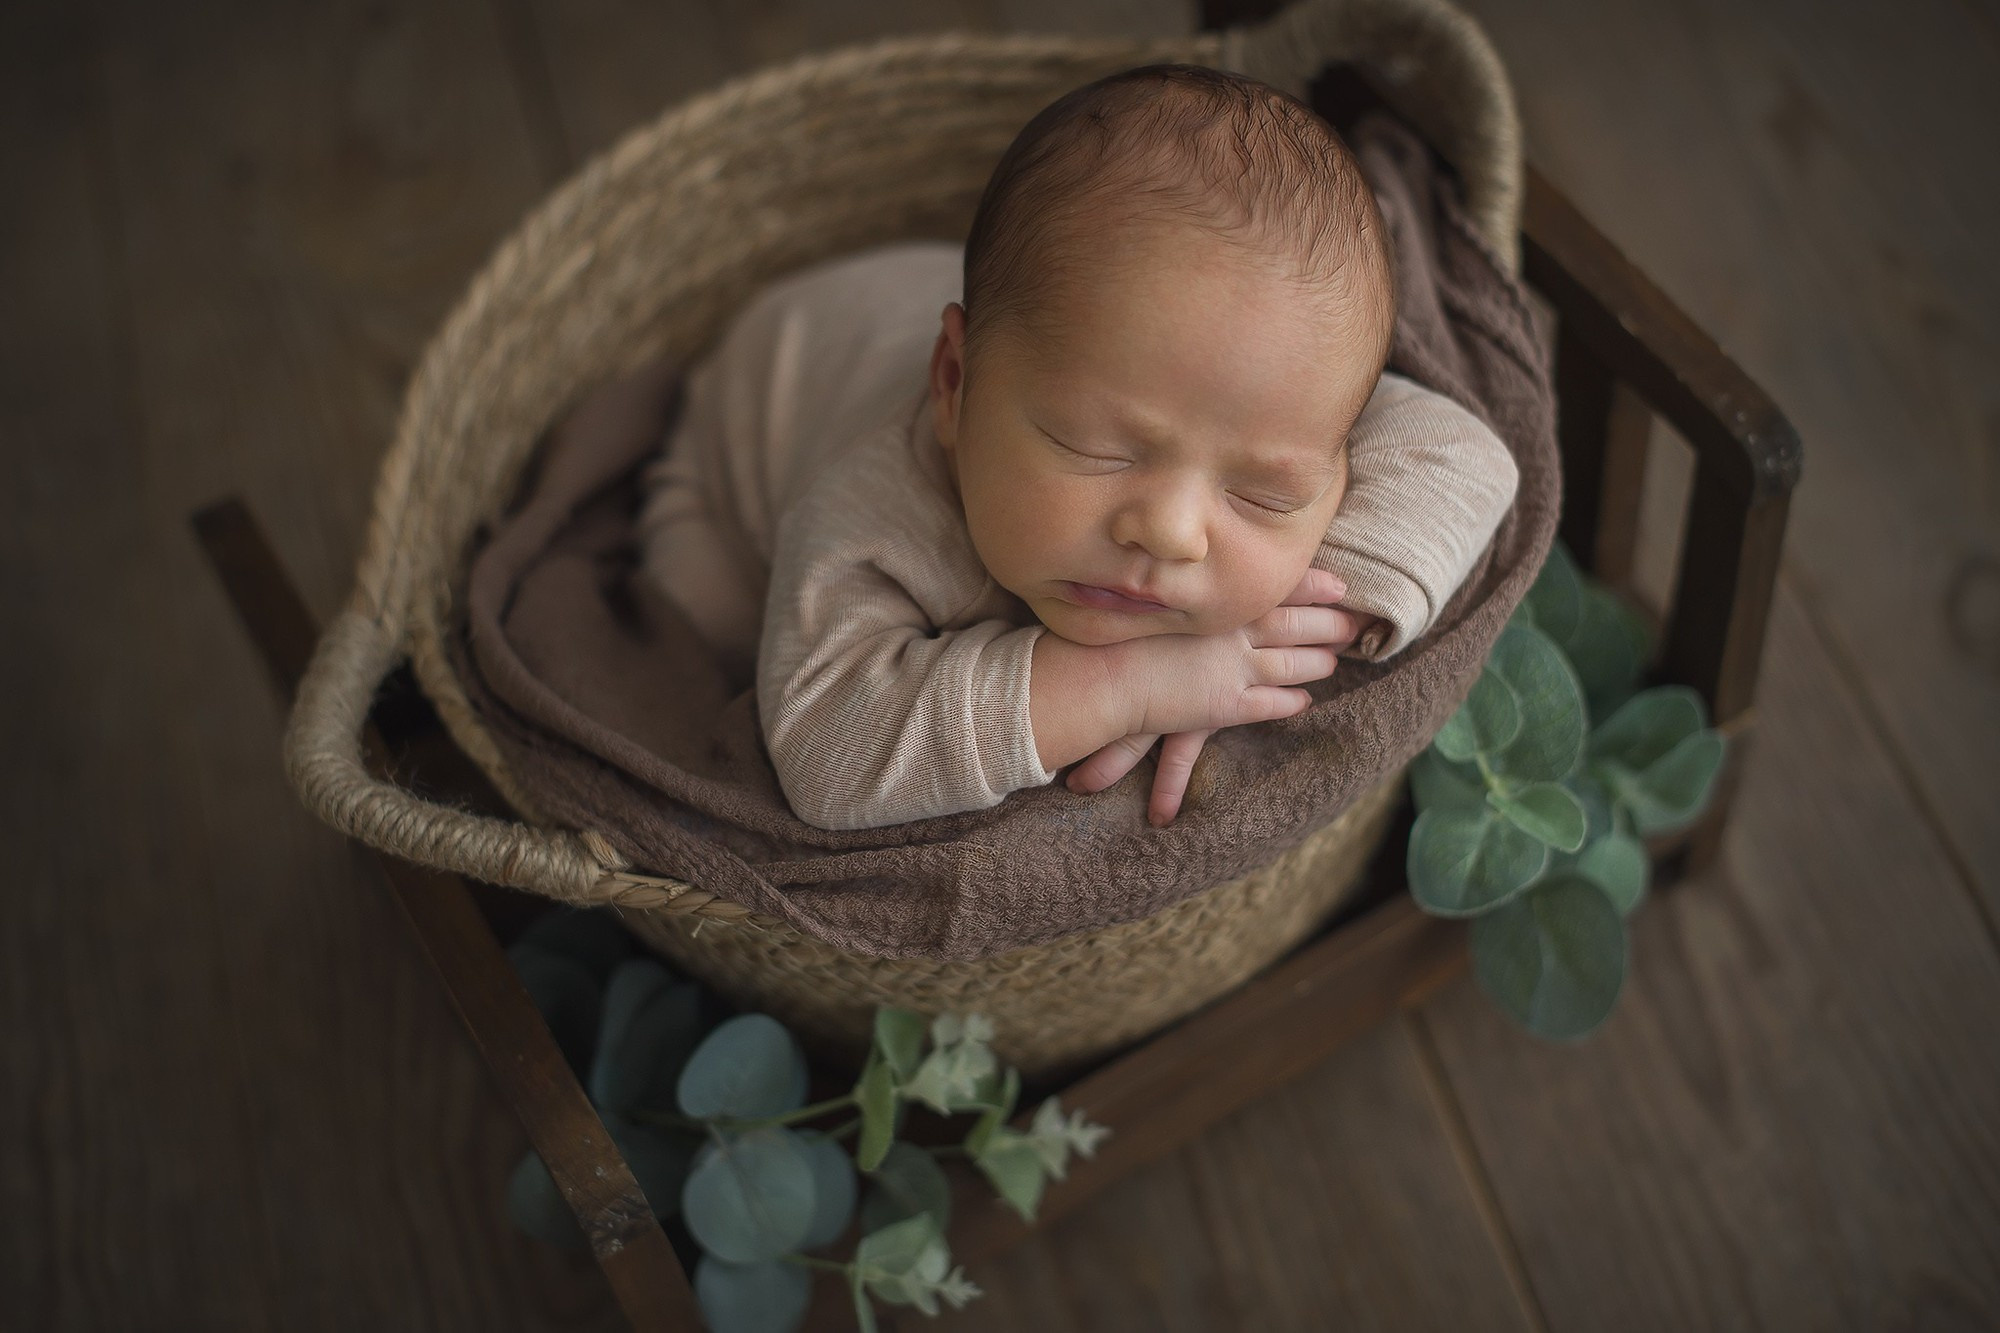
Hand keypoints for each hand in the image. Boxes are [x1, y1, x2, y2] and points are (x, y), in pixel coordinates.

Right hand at [1068, 568, 1369, 823]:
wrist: (1103, 677)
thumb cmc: (1119, 631)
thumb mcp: (1157, 594)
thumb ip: (1188, 585)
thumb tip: (1205, 574)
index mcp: (1221, 600)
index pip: (1280, 587)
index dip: (1314, 585)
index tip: (1340, 584)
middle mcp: (1234, 631)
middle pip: (1296, 625)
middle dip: (1330, 624)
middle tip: (1356, 623)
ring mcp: (1234, 669)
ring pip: (1292, 665)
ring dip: (1318, 662)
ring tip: (1335, 661)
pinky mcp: (1225, 706)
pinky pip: (1270, 704)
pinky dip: (1291, 701)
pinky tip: (1303, 700)